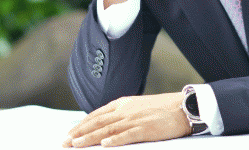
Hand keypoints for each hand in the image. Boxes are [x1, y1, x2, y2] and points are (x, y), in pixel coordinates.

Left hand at [62, 93, 190, 147]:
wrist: (183, 106)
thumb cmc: (161, 109)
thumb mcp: (137, 106)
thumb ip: (121, 113)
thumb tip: (106, 123)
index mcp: (122, 103)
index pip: (96, 115)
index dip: (81, 124)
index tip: (69, 133)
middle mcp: (125, 110)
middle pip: (98, 122)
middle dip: (79, 133)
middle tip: (65, 142)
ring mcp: (135, 119)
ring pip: (108, 129)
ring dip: (90, 138)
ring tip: (76, 145)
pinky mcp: (146, 128)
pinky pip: (127, 135)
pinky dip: (115, 140)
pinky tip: (105, 144)